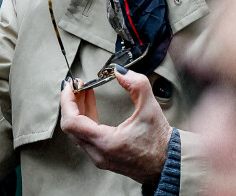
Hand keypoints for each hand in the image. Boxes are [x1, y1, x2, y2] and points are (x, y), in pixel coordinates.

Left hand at [60, 67, 172, 184]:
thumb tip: (119, 71)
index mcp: (106, 142)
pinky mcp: (103, 157)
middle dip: (71, 102)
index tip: (70, 86)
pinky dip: (85, 119)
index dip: (66, 101)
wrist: (168, 164)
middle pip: (71, 127)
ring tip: (84, 91)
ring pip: (77, 132)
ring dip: (78, 109)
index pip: (72, 122)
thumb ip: (135, 83)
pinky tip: (91, 105)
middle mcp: (99, 152)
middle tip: (76, 85)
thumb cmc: (160, 141)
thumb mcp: (150, 106)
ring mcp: (100, 157)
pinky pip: (86, 137)